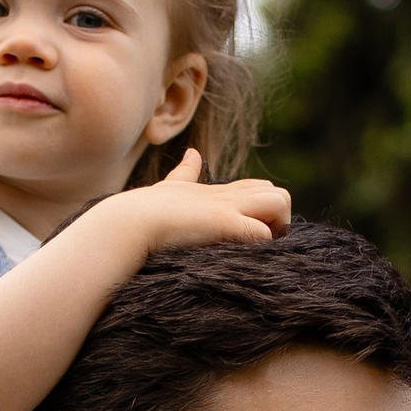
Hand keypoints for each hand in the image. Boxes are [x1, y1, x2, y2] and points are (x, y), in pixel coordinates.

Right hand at [125, 152, 291, 255]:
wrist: (129, 220)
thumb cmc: (143, 209)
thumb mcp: (171, 187)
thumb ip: (185, 173)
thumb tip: (192, 153)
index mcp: (219, 191)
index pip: (262, 190)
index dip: (263, 213)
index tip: (247, 235)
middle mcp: (229, 195)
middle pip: (280, 194)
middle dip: (277, 222)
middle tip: (254, 246)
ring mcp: (228, 207)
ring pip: (281, 202)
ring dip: (276, 230)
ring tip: (252, 249)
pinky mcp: (225, 224)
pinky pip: (264, 233)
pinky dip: (261, 247)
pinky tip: (242, 257)